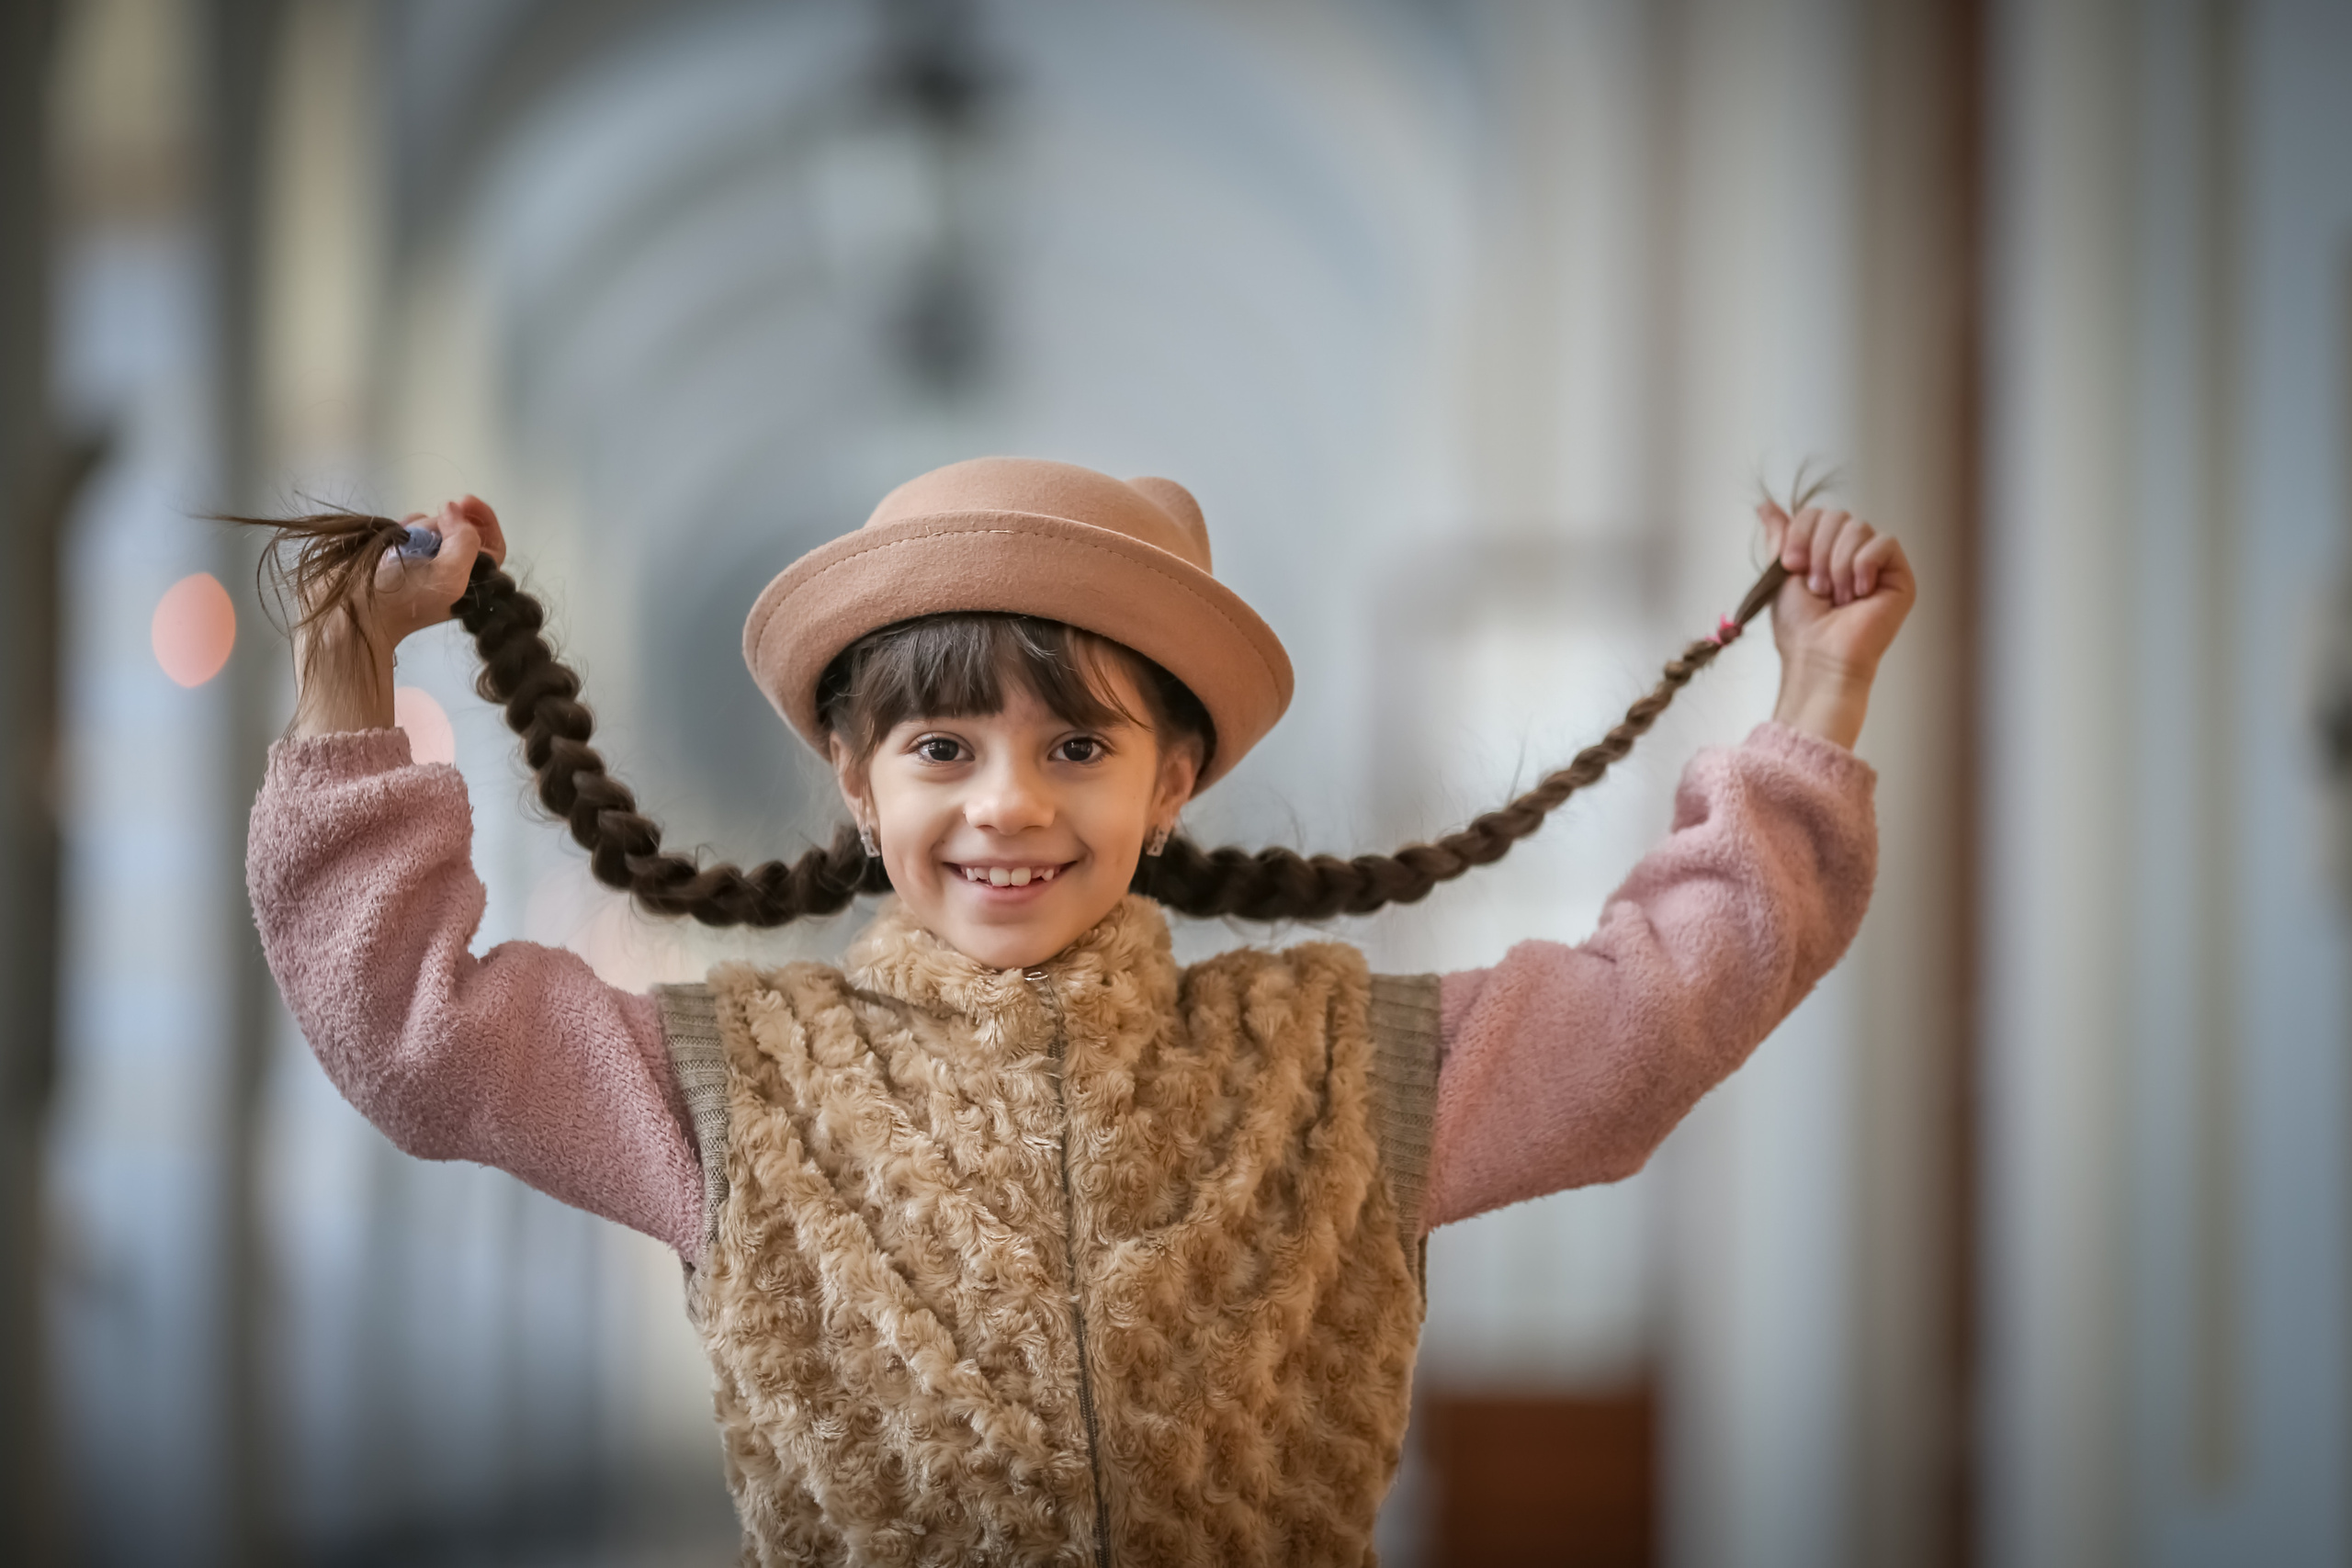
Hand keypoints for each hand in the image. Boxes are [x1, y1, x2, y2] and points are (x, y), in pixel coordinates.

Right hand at [289, 495, 506, 737]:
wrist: (351, 610)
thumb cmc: (402, 599)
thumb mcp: (449, 576)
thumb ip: (464, 540)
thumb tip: (453, 509)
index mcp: (470, 582)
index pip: (492, 545)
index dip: (483, 519)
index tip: (465, 501)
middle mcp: (451, 572)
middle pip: (461, 531)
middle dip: (444, 525)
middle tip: (425, 534)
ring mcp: (424, 563)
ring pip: (434, 526)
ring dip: (422, 526)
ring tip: (405, 542)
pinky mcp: (401, 555)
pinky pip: (411, 528)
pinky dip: (406, 526)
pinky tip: (395, 537)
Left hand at [1756, 500, 1915, 748]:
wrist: (1819, 655)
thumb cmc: (1800, 627)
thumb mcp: (1781, 573)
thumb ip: (1780, 537)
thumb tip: (1766, 506)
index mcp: (1825, 551)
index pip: (1816, 514)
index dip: (1800, 533)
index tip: (1791, 565)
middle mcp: (1852, 553)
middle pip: (1837, 516)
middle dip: (1819, 552)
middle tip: (1816, 589)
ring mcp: (1877, 564)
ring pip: (1858, 528)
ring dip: (1838, 565)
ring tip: (1836, 597)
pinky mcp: (1899, 576)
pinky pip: (1884, 543)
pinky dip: (1863, 566)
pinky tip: (1860, 593)